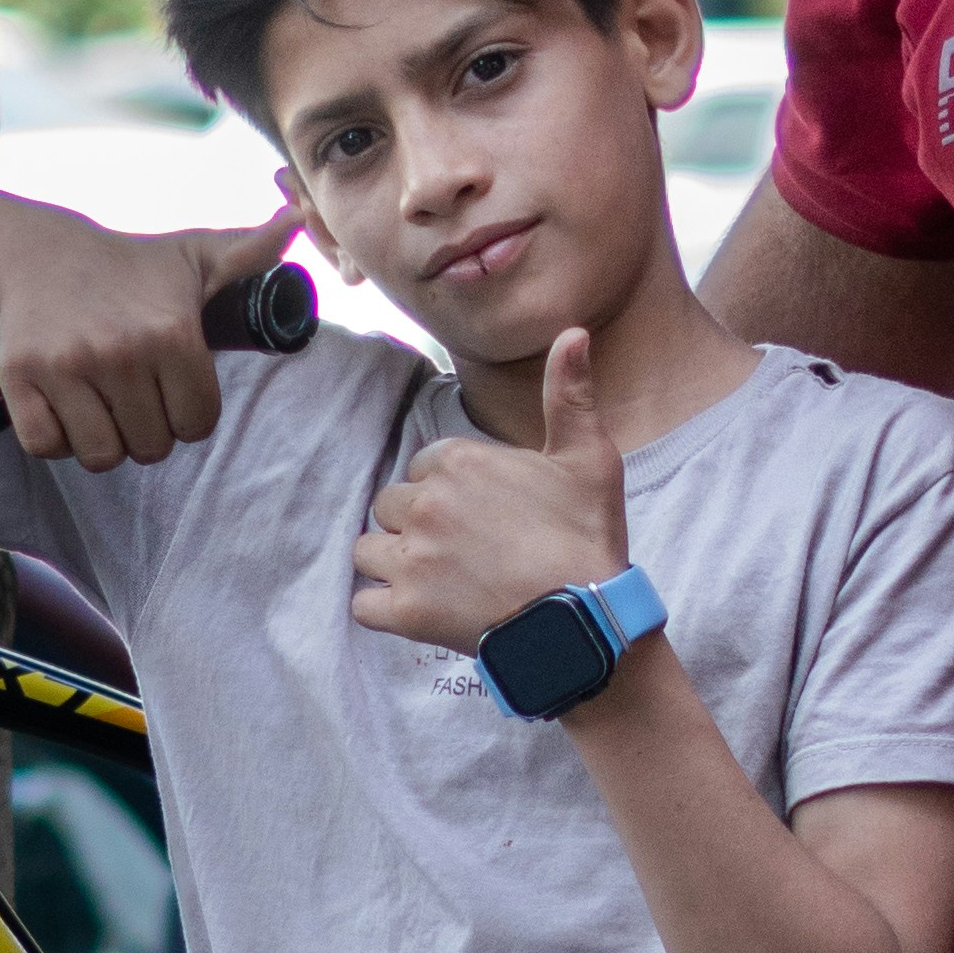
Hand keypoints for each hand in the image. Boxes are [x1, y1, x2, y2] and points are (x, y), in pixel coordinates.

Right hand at [0, 194, 304, 470]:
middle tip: (132, 391)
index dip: (187, 412)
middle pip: (151, 446)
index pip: (197, 423)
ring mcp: (65, 366)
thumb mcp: (195, 256)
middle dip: (147, 428)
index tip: (171, 386)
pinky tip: (65, 405)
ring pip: (101, 455)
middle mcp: (119, 350)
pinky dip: (57, 438)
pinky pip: (48, 446)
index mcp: (171, 331)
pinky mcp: (19, 377)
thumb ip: (252, 252)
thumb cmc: (130, 267)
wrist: (39, 253)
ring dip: (104, 439)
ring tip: (101, 400)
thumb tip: (299, 222)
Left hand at [351, 327, 631, 658]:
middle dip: (416, 523)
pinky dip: (382, 607)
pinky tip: (417, 608)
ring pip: (367, 550)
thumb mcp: (589, 458)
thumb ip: (570, 393)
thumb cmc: (588, 538)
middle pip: (391, 505)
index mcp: (457, 462)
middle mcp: (425, 504)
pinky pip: (363, 604)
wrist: (587, 619)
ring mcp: (410, 559)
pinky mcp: (405, 611)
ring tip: (435, 578)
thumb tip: (572, 332)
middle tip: (461, 549)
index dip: (447, 490)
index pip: (423, 466)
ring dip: (392, 562)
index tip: (481, 514)